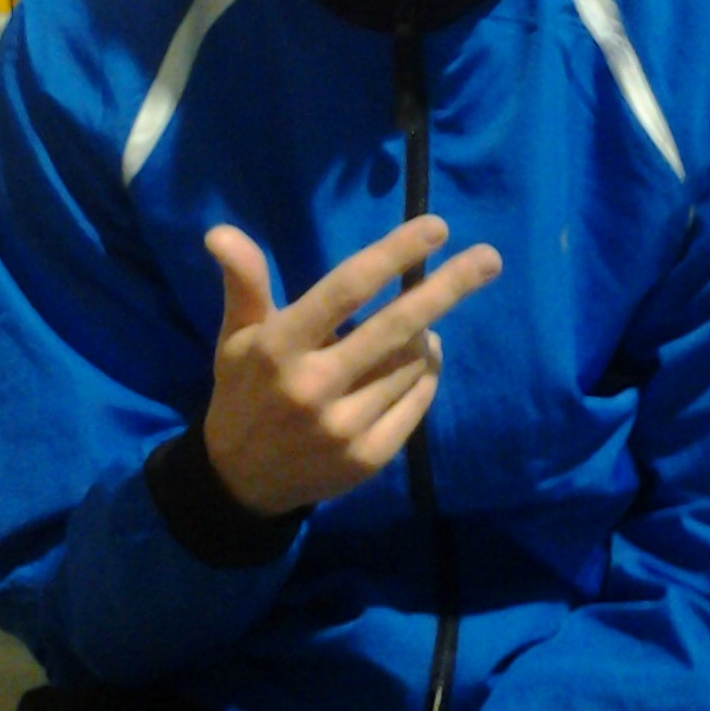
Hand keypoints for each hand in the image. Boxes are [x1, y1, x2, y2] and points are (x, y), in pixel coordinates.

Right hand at [202, 216, 501, 517]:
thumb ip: (243, 283)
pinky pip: (417, 401)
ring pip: (412, 364)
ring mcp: (344, 428)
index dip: (393, 256)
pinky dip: (426, 372)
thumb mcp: (235, 336)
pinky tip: (420, 358)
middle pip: (396, 327)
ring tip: (420, 323)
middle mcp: (313, 388)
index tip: (436, 228)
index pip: (345, 290)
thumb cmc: (244, 392)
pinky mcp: (368, 459)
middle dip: (447, 289)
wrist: (240, 483)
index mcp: (279, 348)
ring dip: (426, 335)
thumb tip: (220, 232)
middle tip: (489, 258)